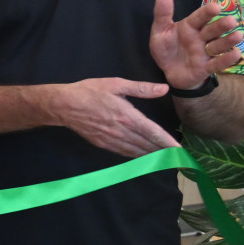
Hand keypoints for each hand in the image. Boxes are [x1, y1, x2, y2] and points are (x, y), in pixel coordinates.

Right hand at [48, 77, 179, 156]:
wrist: (63, 105)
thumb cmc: (89, 91)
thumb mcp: (116, 84)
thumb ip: (141, 88)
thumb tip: (163, 88)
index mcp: (127, 115)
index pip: (152, 132)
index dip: (168, 142)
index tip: (180, 150)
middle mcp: (121, 130)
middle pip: (147, 145)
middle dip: (164, 152)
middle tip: (178, 159)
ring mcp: (111, 139)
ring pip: (136, 151)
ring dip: (152, 157)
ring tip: (166, 160)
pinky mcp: (103, 144)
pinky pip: (124, 153)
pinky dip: (136, 157)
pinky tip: (144, 158)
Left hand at [150, 0, 243, 91]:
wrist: (167, 70)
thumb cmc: (167, 47)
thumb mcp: (160, 31)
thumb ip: (162, 14)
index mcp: (190, 26)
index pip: (200, 17)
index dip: (207, 12)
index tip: (216, 7)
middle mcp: (201, 37)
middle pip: (213, 30)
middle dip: (221, 26)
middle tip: (231, 21)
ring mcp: (205, 52)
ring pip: (218, 45)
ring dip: (228, 41)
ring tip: (238, 36)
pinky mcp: (206, 67)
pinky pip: (217, 64)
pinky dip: (226, 59)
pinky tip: (235, 54)